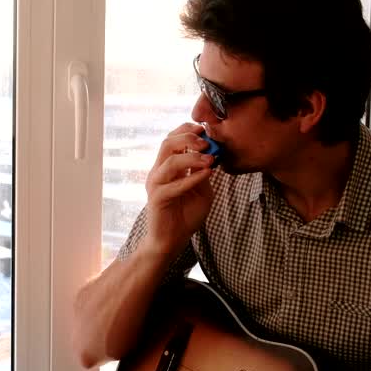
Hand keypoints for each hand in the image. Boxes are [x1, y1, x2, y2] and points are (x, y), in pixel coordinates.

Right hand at [141, 123, 216, 255]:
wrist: (172, 240)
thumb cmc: (186, 215)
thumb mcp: (202, 190)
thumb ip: (204, 173)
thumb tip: (214, 154)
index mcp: (166, 167)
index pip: (171, 139)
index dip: (186, 130)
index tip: (205, 129)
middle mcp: (158, 172)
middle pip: (167, 143)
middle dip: (188, 138)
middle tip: (207, 142)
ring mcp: (156, 184)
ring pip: (169, 161)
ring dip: (192, 157)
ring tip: (210, 160)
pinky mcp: (157, 198)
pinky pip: (174, 184)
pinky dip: (192, 178)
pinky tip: (207, 174)